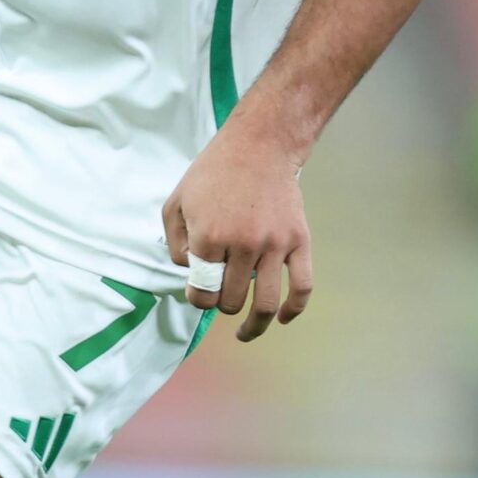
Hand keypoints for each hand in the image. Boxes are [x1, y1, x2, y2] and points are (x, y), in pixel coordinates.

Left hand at [161, 114, 312, 343]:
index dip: (198, 299)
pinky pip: (302, 286)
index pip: (201, 292)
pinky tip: (282, 317)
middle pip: (230, 301)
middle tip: (220, 296)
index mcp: (209, 237)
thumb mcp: (177, 201)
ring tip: (246, 331)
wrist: (260, 146)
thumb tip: (189, 273)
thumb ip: (174, 242)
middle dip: (222, 305)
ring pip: (265, 303)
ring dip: (254, 324)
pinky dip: (294, 309)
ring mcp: (274, 246)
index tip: (200, 293)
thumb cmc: (214, 172)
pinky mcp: (299, 241)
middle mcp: (242, 246)